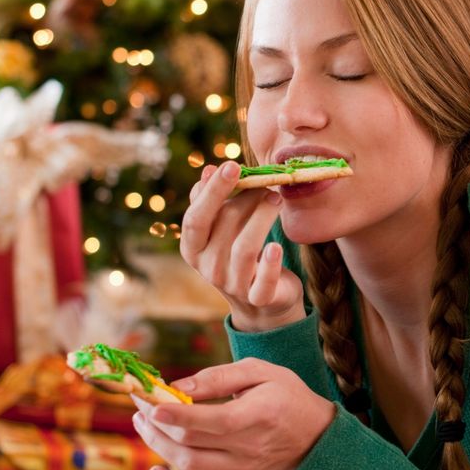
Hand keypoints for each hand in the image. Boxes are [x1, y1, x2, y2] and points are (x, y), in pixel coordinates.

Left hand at [131, 357, 336, 469]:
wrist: (313, 435)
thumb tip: (178, 387)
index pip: (212, 421)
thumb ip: (219, 376)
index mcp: (258, 415)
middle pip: (190, 441)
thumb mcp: (261, 371)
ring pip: (188, 464)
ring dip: (157, 444)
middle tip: (140, 401)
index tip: (149, 400)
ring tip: (142, 421)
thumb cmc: (284, 395)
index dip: (177, 413)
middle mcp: (248, 447)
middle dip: (156, 421)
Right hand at [181, 161, 305, 331]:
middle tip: (266, 182)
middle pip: (224, 227)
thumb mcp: (221, 230)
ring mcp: (233, 285)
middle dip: (245, 199)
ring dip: (261, 219)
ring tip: (276, 198)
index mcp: (193, 249)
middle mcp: (209, 268)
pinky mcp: (259, 298)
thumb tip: (208, 170)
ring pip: (244, 248)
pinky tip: (276, 247)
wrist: (261, 304)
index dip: (212, 192)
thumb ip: (212, 202)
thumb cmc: (238, 255)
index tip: (231, 166)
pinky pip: (264, 282)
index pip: (196, 218)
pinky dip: (270, 264)